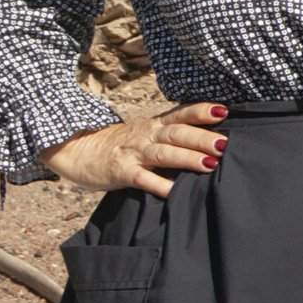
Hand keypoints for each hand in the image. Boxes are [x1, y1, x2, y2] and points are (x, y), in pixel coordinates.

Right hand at [41, 103, 227, 196]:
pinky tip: (175, 191)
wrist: (78, 150)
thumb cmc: (123, 144)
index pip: (181, 114)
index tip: (223, 111)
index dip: (201, 111)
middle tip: (225, 144)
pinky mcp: (121, 172)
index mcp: (155, 125)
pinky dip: (159, 185)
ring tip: (210, 164)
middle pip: (177, 133)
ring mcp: (134, 154)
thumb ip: (173, 133)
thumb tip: (214, 139)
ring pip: (163, 154)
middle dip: (202, 138)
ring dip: (187, 158)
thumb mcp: (147, 132)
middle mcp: (146, 136)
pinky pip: (142, 179)